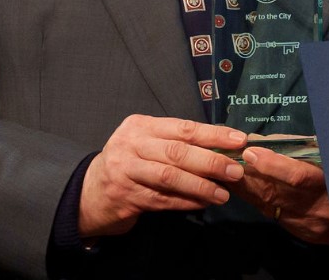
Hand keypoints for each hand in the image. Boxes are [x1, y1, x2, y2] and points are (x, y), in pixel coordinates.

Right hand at [78, 116, 247, 238]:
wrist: (90, 192)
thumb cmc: (128, 163)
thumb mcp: (145, 143)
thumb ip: (175, 142)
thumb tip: (221, 147)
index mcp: (140, 126)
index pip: (183, 128)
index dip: (213, 134)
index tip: (239, 139)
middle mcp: (131, 145)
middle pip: (177, 152)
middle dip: (210, 161)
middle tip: (235, 171)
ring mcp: (126, 172)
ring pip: (169, 177)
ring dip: (200, 186)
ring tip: (222, 193)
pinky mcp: (126, 197)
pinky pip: (162, 200)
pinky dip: (185, 202)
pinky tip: (202, 203)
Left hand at [235, 146, 328, 244]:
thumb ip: (303, 148)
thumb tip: (269, 141)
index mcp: (328, 184)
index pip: (297, 176)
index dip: (272, 164)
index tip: (251, 152)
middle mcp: (316, 208)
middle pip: (275, 192)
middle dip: (249, 174)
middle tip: (229, 157)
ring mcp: (305, 223)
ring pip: (268, 205)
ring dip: (246, 187)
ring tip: (228, 170)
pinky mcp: (298, 232)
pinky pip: (271, 213)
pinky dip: (255, 199)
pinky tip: (241, 187)